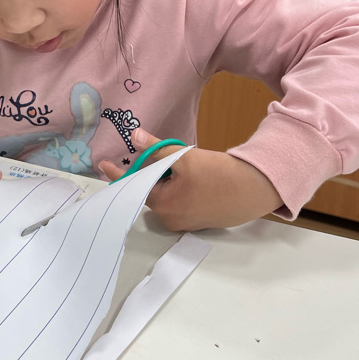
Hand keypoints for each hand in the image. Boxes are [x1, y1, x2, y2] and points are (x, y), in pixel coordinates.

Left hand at [98, 128, 282, 231]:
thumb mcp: (183, 157)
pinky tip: (195, 177)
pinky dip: (179, 188)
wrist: (254, 189)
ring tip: (187, 167)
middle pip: (151, 190)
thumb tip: (135, 137)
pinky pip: (179, 201)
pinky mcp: (198, 221)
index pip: (133, 186)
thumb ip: (156, 150)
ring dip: (168, 179)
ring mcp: (185, 223)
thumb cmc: (218, 174)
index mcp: (163, 205)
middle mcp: (170, 219)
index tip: (103, 164)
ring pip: (166, 195)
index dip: (118, 173)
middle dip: (154, 172)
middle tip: (168, 157)